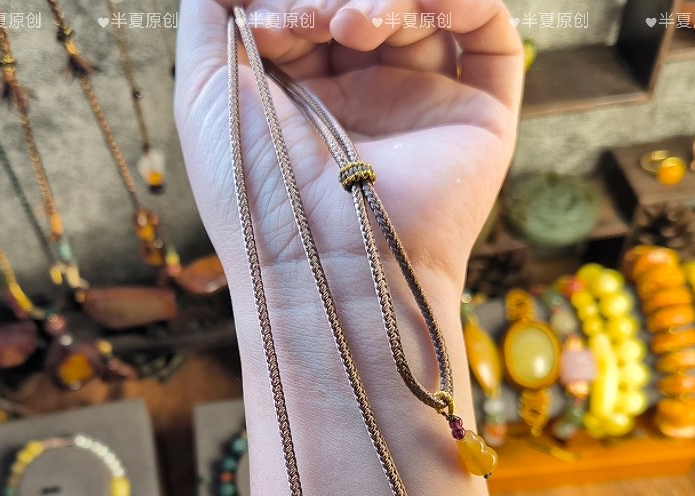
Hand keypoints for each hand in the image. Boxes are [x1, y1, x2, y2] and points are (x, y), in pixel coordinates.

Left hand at [174, 0, 522, 297]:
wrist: (325, 270)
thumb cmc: (258, 193)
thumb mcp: (204, 91)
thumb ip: (214, 12)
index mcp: (306, 96)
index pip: (312, 7)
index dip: (292, 0)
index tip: (267, 23)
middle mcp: (367, 99)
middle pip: (368, 3)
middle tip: (313, 24)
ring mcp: (423, 107)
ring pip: (423, 9)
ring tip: (352, 29)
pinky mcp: (477, 120)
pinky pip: (490, 37)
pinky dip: (466, 0)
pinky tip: (432, 3)